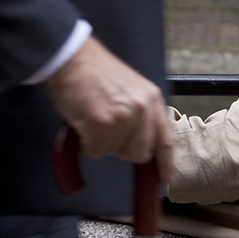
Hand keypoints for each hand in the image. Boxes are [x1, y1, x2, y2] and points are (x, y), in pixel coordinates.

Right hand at [45, 36, 174, 184]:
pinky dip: (86, 142)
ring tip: (93, 118)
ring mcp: (124, 117)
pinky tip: (84, 121)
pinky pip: (96, 150)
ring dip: (101, 143)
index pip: (165, 140)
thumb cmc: (95, 73)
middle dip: (122, 149)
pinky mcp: (103, 124)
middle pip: (140, 153)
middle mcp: (142, 109)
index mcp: (151, 100)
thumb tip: (141, 144)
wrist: (72, 58)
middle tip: (107, 131)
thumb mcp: (130, 89)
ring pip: (114, 152)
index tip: (166, 179)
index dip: (166, 164)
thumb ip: (140, 115)